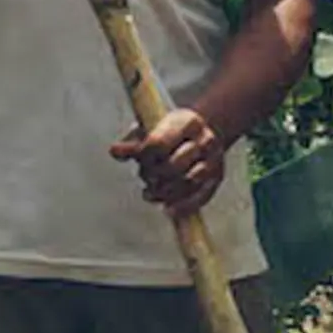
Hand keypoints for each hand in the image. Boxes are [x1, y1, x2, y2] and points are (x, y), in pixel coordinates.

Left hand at [112, 109, 227, 220]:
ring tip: (151, 193)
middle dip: (153, 176)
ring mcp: (213, 161)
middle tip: (146, 177)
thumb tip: (115, 152)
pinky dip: (182, 206)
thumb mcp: (153, 128)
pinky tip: (168, 209)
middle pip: (173, 166)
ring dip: (164, 193)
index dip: (144, 157)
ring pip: (186, 183)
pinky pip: (200, 197)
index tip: (139, 159)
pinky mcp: (217, 178)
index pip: (159, 144)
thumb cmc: (172, 130)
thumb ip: (133, 142)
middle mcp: (205, 140)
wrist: (205, 130)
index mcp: (188, 122)